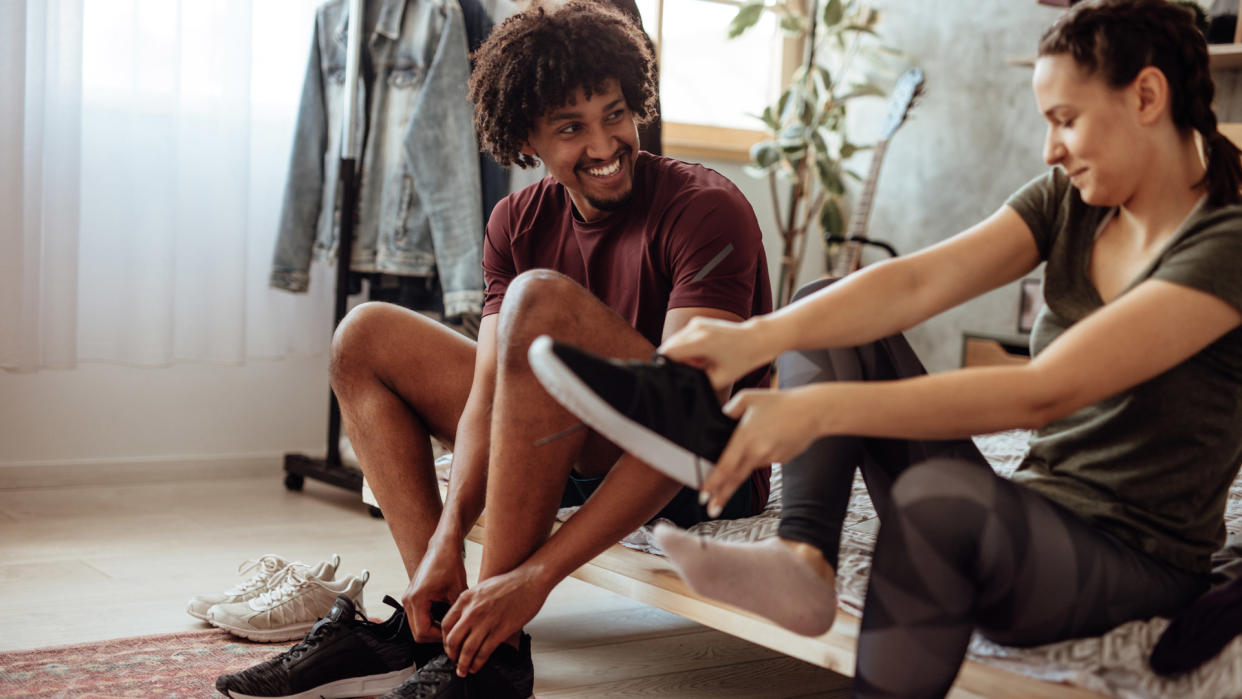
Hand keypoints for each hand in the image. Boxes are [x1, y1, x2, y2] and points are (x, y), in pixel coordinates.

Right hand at [403, 536, 467, 642]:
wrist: (442, 546)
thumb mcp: (458, 591)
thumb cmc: (451, 564)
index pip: (423, 632)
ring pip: (417, 626)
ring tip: (451, 626)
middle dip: (435, 636)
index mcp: (417, 599)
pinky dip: (430, 622)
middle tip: (453, 634)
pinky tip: (445, 618)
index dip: (439, 638)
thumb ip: (457, 614)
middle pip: (417, 633)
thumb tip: (461, 633)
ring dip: (432, 630)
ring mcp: (407, 598)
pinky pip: (418, 617)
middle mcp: (408, 600)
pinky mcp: (412, 597)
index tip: (454, 635)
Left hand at [441, 566, 550, 676]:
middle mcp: (472, 611)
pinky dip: (478, 663)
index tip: (449, 647)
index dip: (444, 641)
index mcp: (465, 599)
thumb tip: (463, 620)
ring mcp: (486, 621)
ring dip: (463, 664)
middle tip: (454, 661)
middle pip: (452, 640)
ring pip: (467, 650)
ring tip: (463, 671)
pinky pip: (484, 652)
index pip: (445, 625)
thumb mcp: (481, 588)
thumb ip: (470, 603)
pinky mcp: (501, 630)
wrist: (529, 580)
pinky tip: (476, 666)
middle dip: (452, 655)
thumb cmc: (508, 583)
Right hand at [658, 316, 774, 390]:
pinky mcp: (698, 322)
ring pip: (675, 342)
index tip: (677, 375)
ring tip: (700, 363)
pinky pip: (683, 337)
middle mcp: (696, 328)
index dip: (667, 365)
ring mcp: (696, 323)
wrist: (755, 339)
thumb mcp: (720, 378)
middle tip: (693, 370)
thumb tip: (681, 384)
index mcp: (701, 341)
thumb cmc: (741, 360)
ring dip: (681, 354)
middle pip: (669, 346)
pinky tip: (701, 356)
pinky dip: (686, 348)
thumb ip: (697, 381)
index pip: (668, 352)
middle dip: (675, 361)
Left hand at [702, 387, 821, 513]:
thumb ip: (729, 410)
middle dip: (722, 497)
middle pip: (735, 479)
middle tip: (711, 509)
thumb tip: (720, 420)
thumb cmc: (780, 402)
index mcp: (745, 438)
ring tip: (765, 433)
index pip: (725, 467)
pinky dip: (765, 451)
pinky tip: (775, 434)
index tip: (703, 497)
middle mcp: (757, 452)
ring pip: (752, 464)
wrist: (813, 412)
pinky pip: (766, 458)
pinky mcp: (781, 460)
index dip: (713, 484)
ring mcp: (771, 458)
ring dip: (749, 458)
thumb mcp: (748, 398)